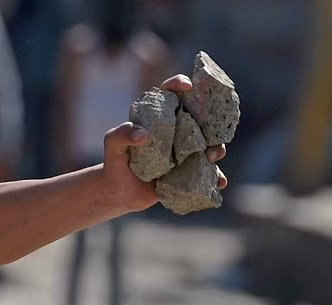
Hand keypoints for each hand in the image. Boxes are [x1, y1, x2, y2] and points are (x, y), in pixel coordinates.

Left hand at [101, 74, 228, 213]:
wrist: (120, 193)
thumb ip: (120, 134)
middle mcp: (175, 130)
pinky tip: (220, 181)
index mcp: (158, 117)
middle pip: (199, 118)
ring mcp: (184, 150)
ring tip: (212, 157)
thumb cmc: (115, 163)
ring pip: (208, 144)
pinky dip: (216, 176)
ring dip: (216, 148)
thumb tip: (143, 134)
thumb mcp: (112, 145)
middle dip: (210, 121)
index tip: (187, 86)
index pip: (170, 94)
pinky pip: (206, 172)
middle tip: (209, 134)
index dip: (180, 85)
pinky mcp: (187, 171)